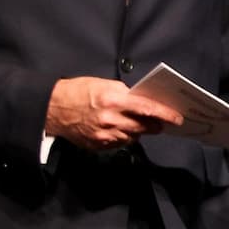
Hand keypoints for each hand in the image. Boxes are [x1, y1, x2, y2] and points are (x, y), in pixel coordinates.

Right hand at [46, 76, 183, 151]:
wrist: (52, 108)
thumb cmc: (77, 92)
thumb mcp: (103, 84)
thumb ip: (125, 94)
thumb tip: (143, 100)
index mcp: (113, 100)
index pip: (147, 109)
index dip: (165, 114)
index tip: (176, 118)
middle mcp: (110, 119)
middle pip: (143, 126)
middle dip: (155, 125)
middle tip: (163, 123)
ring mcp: (104, 135)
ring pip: (133, 136)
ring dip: (140, 131)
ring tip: (140, 124)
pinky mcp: (98, 145)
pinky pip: (120, 143)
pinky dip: (125, 137)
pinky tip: (122, 129)